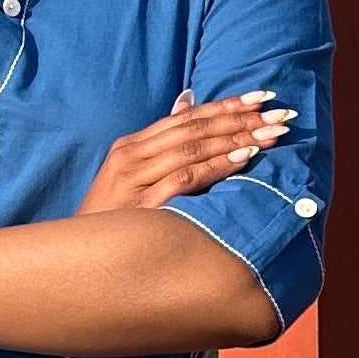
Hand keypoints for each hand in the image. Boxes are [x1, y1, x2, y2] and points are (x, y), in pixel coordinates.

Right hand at [75, 90, 293, 216]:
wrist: (79, 259)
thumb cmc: (111, 221)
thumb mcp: (131, 177)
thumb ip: (161, 143)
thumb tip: (187, 102)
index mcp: (130, 146)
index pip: (185, 118)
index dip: (224, 105)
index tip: (260, 97)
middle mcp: (132, 156)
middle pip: (194, 128)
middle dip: (239, 118)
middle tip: (278, 112)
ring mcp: (135, 179)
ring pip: (193, 148)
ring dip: (236, 137)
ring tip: (271, 132)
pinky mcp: (143, 205)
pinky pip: (188, 177)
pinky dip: (218, 164)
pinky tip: (244, 156)